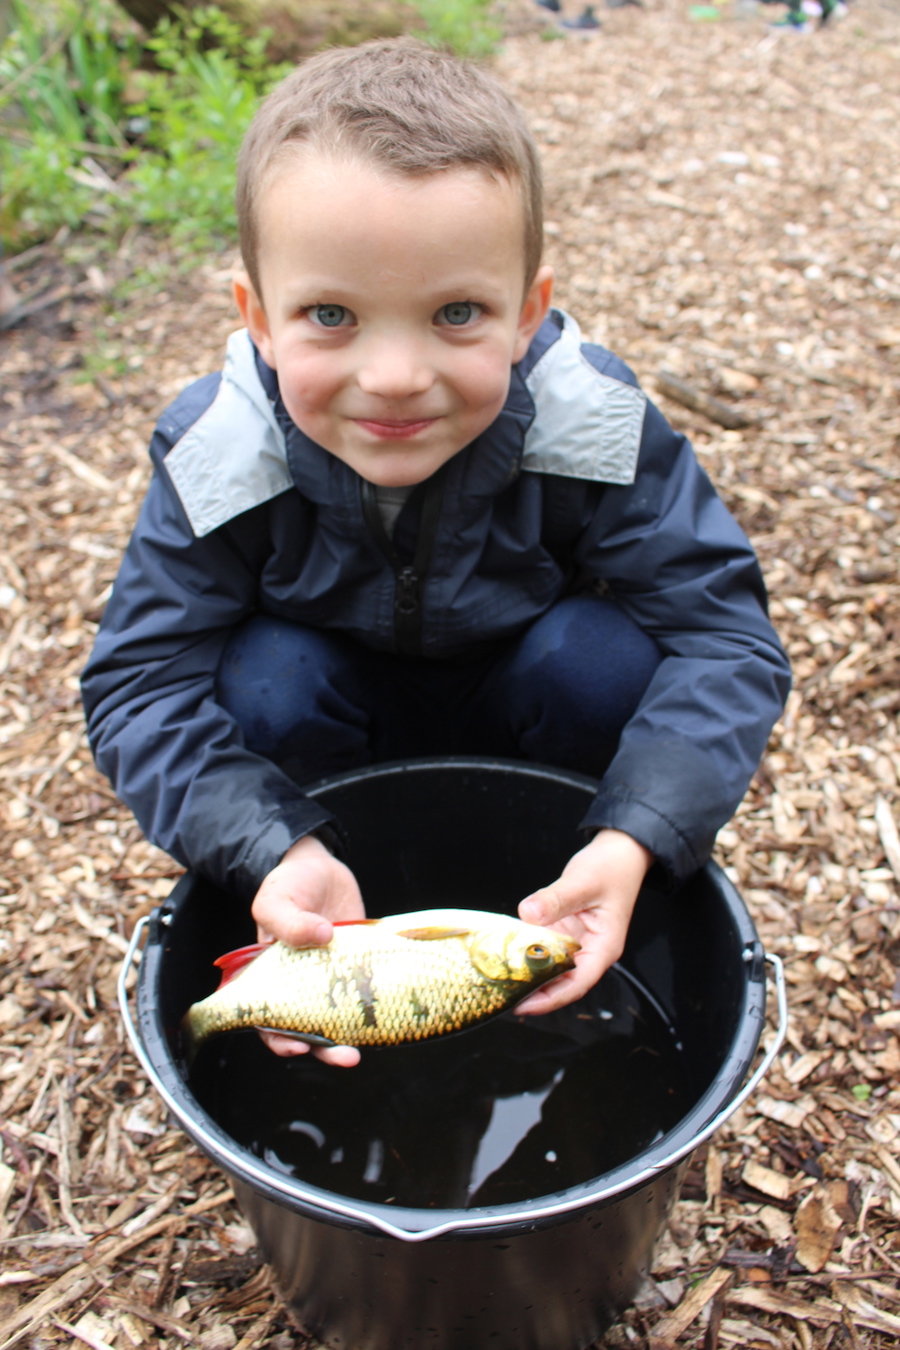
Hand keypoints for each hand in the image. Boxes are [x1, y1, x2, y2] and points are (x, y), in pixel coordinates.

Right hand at [251, 834, 364, 1065]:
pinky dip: (376, 1004)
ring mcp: (332, 978)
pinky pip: (366, 991)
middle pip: (309, 1029)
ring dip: (353, 1035)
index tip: (298, 1046)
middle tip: (346, 1056)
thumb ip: (289, 921)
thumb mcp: (275, 899)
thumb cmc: (287, 885)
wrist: (318, 866)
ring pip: (341, 1017)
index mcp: (270, 979)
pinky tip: (391, 1013)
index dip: (281, 1039)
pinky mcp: (360, 966)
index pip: (269, 1021)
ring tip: (366, 1047)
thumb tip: (320, 936)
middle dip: (326, 1050)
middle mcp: (301, 985)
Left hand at [514, 829, 651, 1015]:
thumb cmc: (611, 868)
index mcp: (603, 947)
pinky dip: (527, 951)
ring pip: (551, 967)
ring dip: (528, 974)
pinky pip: (544, 947)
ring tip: (499, 981)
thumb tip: (529, 913)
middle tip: (501, 995)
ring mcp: (576, 942)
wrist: (618, 851)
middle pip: (561, 982)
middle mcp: (590, 950)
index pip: (577, 984)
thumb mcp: (583, 881)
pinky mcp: (564, 930)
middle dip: (534, 992)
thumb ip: (556, 899)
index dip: (550, 999)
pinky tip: (505, 954)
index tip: (523, 1005)